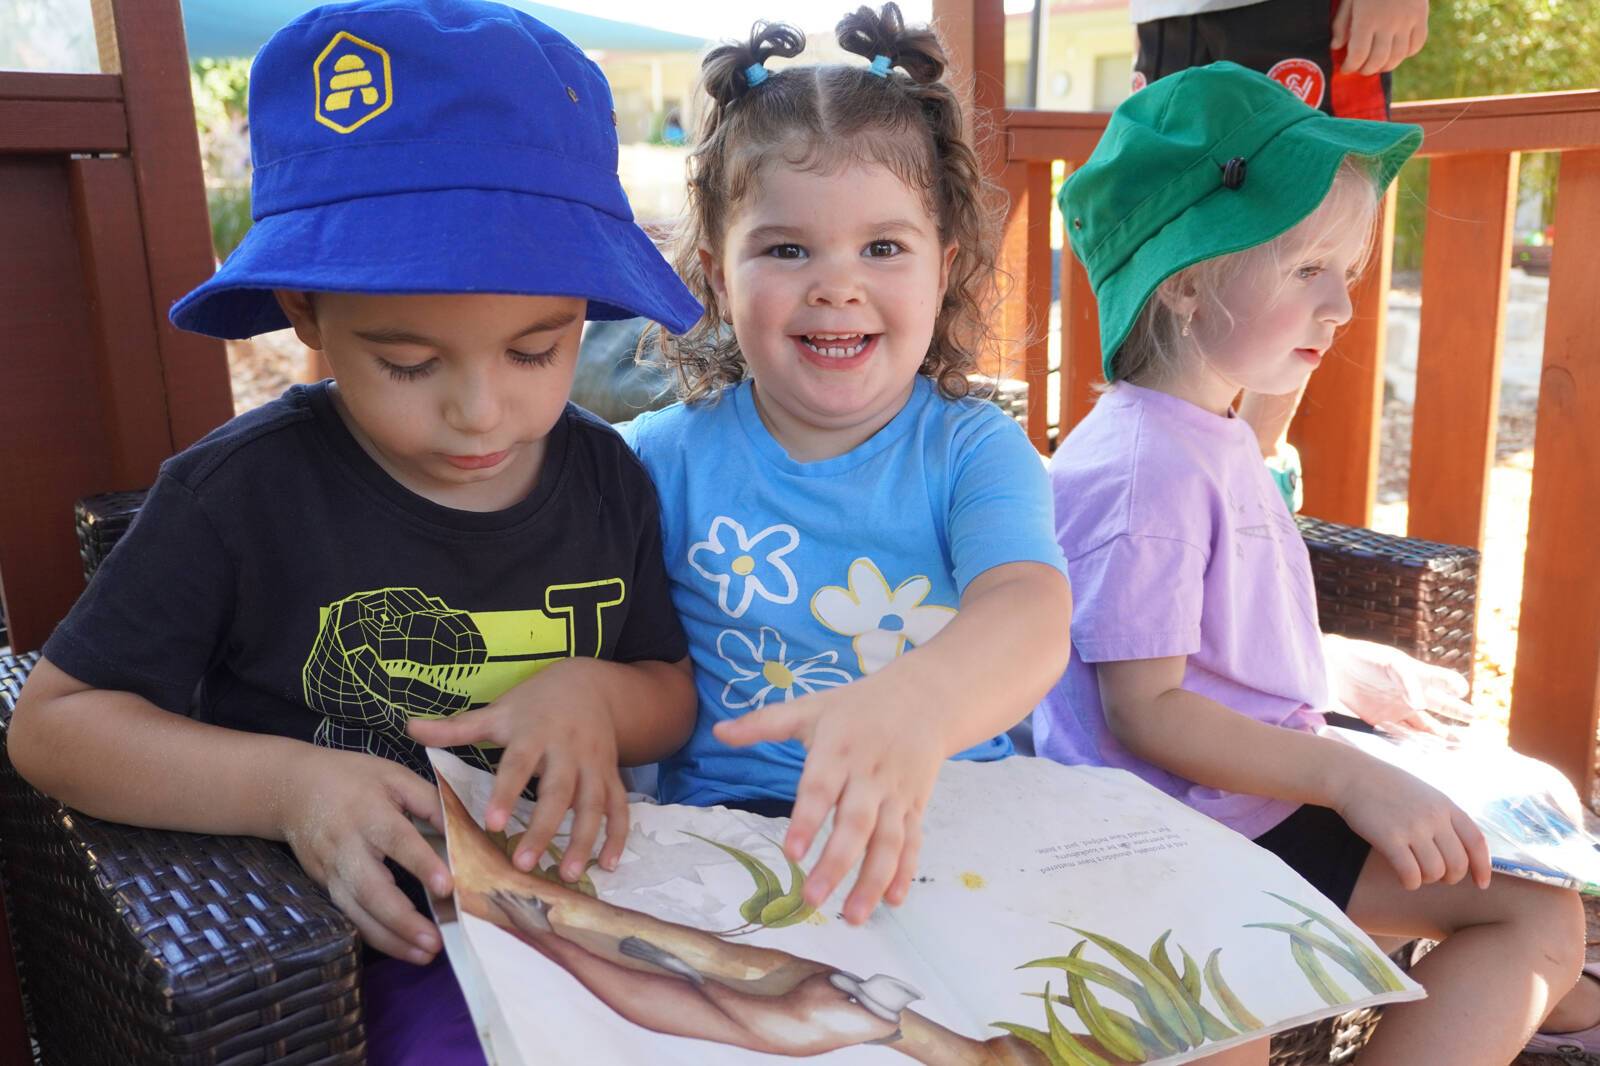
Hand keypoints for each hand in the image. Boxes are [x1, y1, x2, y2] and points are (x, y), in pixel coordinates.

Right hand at [277, 747, 452, 962]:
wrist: (293, 789)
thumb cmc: (354, 779)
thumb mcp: (395, 776)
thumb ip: (430, 802)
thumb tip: (463, 831)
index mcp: (370, 813)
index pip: (398, 841)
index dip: (422, 864)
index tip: (447, 887)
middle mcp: (347, 846)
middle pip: (372, 889)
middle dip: (403, 920)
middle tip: (435, 942)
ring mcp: (332, 870)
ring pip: (357, 912)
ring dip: (391, 939)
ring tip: (424, 955)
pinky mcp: (325, 886)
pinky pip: (349, 915)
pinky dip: (374, 936)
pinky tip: (401, 949)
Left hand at [407, 659, 630, 881]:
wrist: (590, 686)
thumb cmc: (535, 704)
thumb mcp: (498, 712)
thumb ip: (456, 728)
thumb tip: (409, 728)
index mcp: (535, 734)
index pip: (519, 764)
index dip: (507, 793)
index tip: (492, 823)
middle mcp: (568, 751)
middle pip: (559, 792)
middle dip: (544, 829)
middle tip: (523, 864)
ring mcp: (594, 765)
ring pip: (593, 804)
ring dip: (583, 840)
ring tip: (567, 875)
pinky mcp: (611, 776)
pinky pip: (619, 807)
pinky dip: (617, 836)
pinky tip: (609, 865)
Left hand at [714, 680, 940, 924]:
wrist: (923, 698)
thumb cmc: (856, 706)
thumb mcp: (810, 708)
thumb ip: (763, 724)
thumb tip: (717, 731)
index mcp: (838, 751)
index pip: (821, 789)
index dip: (807, 820)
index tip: (791, 853)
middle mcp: (869, 776)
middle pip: (856, 824)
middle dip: (836, 864)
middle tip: (812, 900)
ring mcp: (896, 793)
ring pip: (888, 841)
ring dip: (873, 881)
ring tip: (854, 917)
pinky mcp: (915, 805)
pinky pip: (912, 841)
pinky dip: (905, 871)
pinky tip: (893, 901)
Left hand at [1325, 635, 1475, 732]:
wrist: (1331, 667)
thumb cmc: (1363, 657)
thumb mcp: (1390, 662)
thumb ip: (1408, 680)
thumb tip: (1421, 705)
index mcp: (1415, 674)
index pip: (1440, 680)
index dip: (1452, 684)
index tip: (1462, 690)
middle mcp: (1410, 693)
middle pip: (1439, 705)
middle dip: (1456, 713)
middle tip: (1473, 720)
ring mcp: (1397, 708)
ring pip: (1425, 724)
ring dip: (1440, 734)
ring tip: (1459, 744)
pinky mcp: (1381, 721)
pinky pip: (1403, 734)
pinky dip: (1416, 742)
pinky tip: (1429, 751)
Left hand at [1332, 0, 1428, 74]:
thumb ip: (1342, 23)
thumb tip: (1336, 47)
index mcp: (1367, 18)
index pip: (1358, 55)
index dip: (1350, 66)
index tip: (1345, 68)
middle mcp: (1388, 22)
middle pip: (1378, 60)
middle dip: (1366, 69)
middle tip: (1360, 68)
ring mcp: (1407, 20)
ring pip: (1398, 57)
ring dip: (1385, 66)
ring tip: (1377, 64)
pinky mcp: (1422, 16)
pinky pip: (1417, 44)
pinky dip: (1406, 54)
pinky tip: (1396, 52)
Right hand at [1333, 756, 1491, 890]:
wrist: (1351, 775)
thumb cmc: (1386, 786)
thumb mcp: (1425, 794)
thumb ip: (1443, 818)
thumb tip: (1459, 852)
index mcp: (1446, 805)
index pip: (1476, 842)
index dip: (1483, 867)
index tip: (1481, 883)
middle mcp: (1434, 817)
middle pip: (1458, 863)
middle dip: (1449, 877)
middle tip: (1436, 876)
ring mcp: (1412, 828)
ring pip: (1435, 872)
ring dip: (1427, 879)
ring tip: (1414, 872)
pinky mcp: (1389, 838)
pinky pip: (1410, 874)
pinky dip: (1410, 882)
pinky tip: (1403, 877)